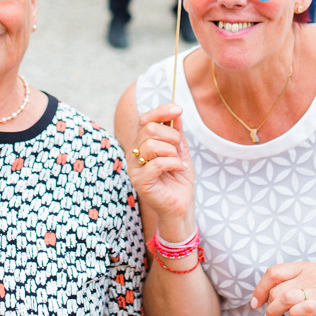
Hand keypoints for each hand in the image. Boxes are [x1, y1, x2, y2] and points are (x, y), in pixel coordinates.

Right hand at [126, 105, 195, 229]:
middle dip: (171, 136)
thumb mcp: (180, 151)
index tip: (178, 110)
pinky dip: (173, 163)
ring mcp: (134, 168)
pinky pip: (157, 163)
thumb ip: (176, 132)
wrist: (181, 206)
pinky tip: (179, 169)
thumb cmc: (179, 179)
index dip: (161, 111)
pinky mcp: (140, 182)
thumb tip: (175, 111)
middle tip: (179, 149)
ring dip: (172, 151)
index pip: (145, 119)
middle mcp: (134, 154)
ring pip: (152, 145)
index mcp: (141, 144)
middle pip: (149, 129)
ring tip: (177, 162)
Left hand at [249, 261, 315, 315]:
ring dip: (275, 312)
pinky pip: (303, 307)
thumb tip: (268, 296)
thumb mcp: (313, 282)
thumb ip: (294, 284)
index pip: (273, 272)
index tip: (255, 302)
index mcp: (306, 267)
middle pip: (276, 288)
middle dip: (267, 305)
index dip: (260, 288)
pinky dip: (293, 315)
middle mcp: (312, 275)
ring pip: (285, 297)